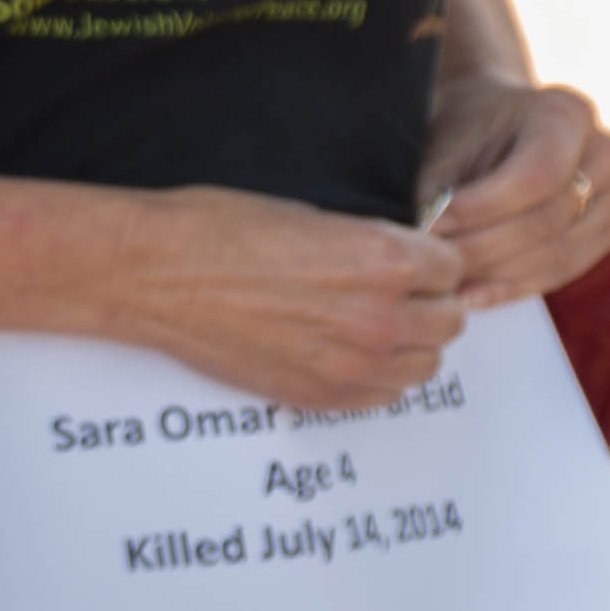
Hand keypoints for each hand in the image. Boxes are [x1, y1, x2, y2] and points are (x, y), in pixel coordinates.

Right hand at [124, 184, 470, 411]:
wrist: (155, 273)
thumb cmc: (218, 229)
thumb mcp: (312, 215)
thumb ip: (369, 245)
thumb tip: (398, 265)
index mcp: (385, 258)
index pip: (454, 268)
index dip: (428, 261)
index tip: (405, 261)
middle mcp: (381, 316)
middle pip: (450, 319)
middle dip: (425, 303)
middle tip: (388, 293)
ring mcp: (353, 362)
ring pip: (427, 364)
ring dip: (408, 344)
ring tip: (369, 326)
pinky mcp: (322, 394)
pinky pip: (386, 395)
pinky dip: (379, 376)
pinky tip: (346, 352)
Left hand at [417, 74, 609, 311]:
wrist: (495, 124)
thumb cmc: (466, 130)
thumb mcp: (446, 142)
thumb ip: (438, 188)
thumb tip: (423, 242)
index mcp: (567, 114)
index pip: (537, 175)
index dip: (483, 208)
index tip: (433, 225)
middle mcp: (605, 152)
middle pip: (550, 219)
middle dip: (486, 248)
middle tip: (437, 264)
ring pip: (561, 251)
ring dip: (499, 274)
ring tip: (449, 283)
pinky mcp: (608, 228)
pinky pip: (567, 269)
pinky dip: (516, 286)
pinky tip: (474, 296)